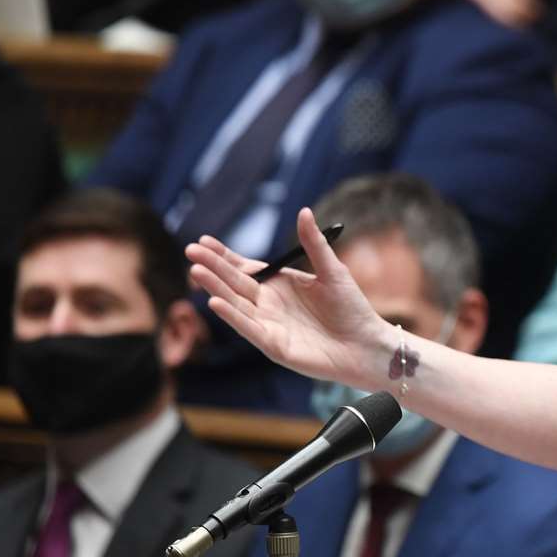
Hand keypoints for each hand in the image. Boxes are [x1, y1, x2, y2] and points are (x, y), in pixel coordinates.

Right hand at [185, 208, 388, 387]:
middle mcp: (268, 304)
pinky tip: (215, 303)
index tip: (204, 241)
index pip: (245, 268)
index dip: (224, 256)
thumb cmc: (352, 308)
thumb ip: (314, 244)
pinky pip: (249, 329)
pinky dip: (232, 317)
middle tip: (191, 251)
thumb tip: (304, 211)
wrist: (366, 344)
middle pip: (234, 283)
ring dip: (216, 289)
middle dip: (212, 267)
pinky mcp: (274, 345)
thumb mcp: (332, 270)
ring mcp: (268, 325)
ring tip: (196, 271)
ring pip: (236, 304)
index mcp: (279, 285)